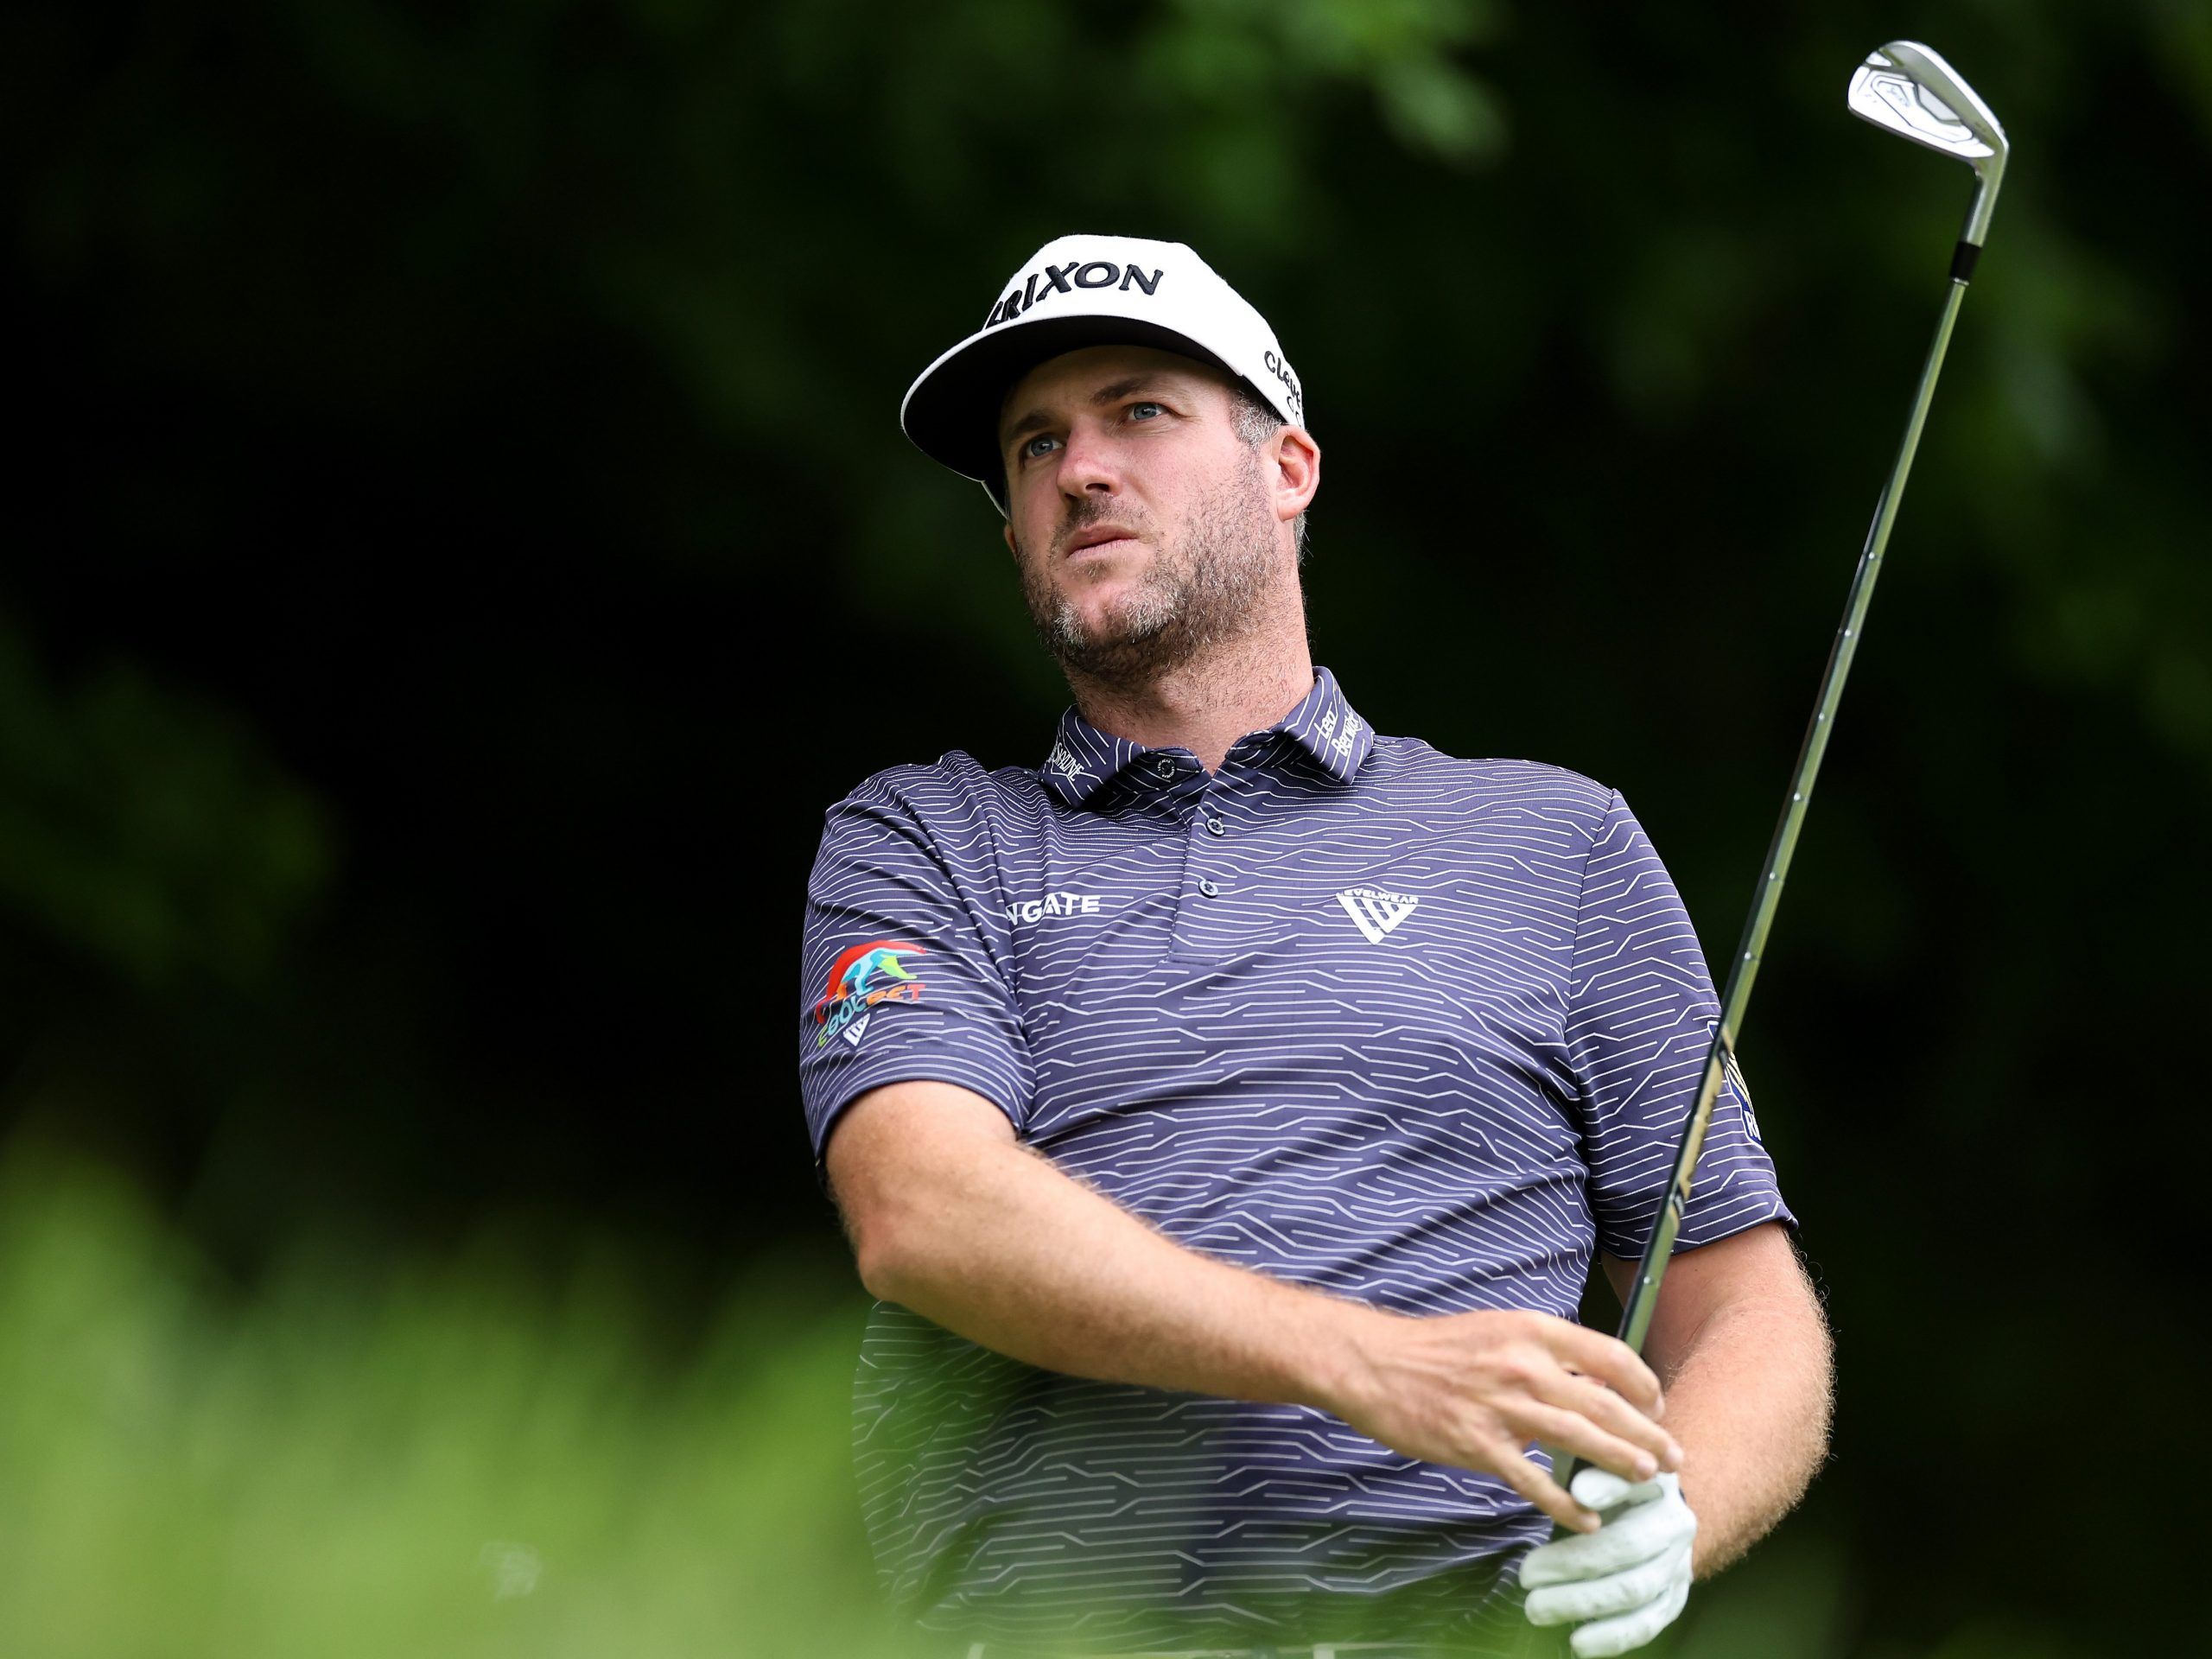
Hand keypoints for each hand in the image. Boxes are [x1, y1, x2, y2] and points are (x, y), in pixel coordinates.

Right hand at [1329, 1308, 1680, 1532]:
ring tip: (1648, 1479)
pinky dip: (1566, 1505)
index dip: (1642, 1384)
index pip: (1608, 1356)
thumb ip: (1544, 1356)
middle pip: (1604, 1403)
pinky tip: (1587, 1519)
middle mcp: (1521, 1365)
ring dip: (1620, 1462)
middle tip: (1672, 1456)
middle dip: (1646, 1433)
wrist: (1372, 1363)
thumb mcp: (1497, 1332)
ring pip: (1578, 1439)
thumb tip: (1594, 1387)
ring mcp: (1499, 1407)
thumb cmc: (1435, 1348)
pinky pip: (1533, 1481)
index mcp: (1530, 1331)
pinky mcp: (1476, 1445)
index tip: (1656, 1405)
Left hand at [1519, 1467, 1696, 1656]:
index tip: (1576, 1493)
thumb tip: (1581, 1494)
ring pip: (1635, 1590)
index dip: (1606, 1488)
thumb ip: (1589, 1467)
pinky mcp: (1673, 1598)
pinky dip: (1614, 1637)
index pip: (1632, 1485)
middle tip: (1525, 1575)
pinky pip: (1648, 1623)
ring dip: (1584, 1603)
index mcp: (1657, 1482)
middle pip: (1628, 1547)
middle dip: (1573, 1563)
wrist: (1647, 1507)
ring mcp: (1678, 1564)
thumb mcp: (1593, 1457)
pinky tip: (1578, 1643)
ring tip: (1536, 1609)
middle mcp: (1675, 1524)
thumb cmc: (1604, 1476)